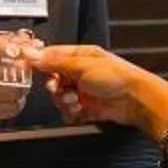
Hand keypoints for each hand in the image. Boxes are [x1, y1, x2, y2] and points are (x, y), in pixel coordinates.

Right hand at [35, 43, 150, 127]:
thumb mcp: (82, 65)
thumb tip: (32, 53)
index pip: (51, 57)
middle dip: (55, 87)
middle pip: (52, 80)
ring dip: (64, 102)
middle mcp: (79, 72)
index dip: (41, 64)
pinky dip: (71, 113)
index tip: (33, 70)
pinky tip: (79, 111)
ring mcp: (82, 91)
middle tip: (59, 89)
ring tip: (75, 101)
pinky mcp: (85, 108)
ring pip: (59, 98)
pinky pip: (68, 112)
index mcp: (79, 55)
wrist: (135, 101)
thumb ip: (55, 61)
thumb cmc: (117, 77)